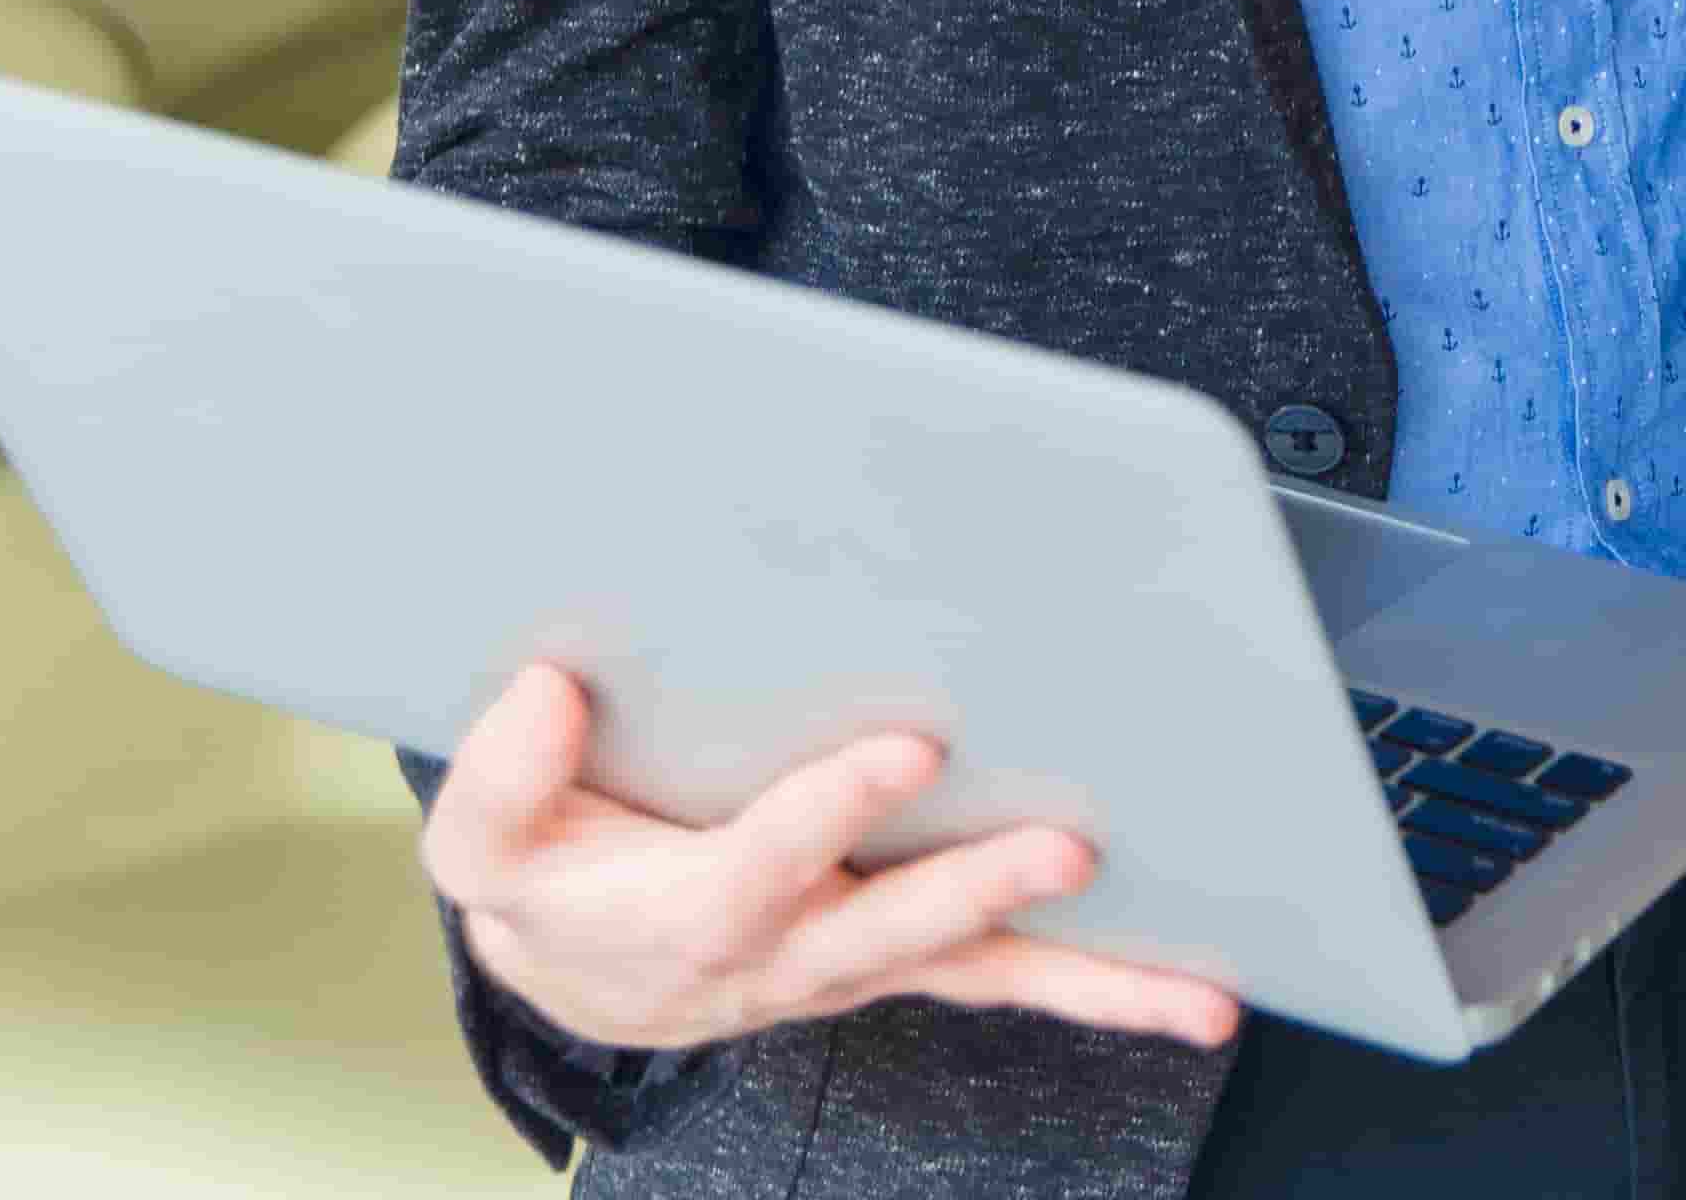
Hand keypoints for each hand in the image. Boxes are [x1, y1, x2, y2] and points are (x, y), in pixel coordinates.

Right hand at [418, 659, 1241, 1055]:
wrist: (578, 963)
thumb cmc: (551, 879)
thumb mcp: (487, 844)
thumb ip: (503, 779)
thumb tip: (552, 693)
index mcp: (687, 919)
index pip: (762, 869)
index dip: (828, 816)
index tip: (902, 750)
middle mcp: (789, 955)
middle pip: (891, 931)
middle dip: (979, 891)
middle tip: (1067, 853)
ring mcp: (859, 963)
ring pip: (978, 974)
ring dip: (1086, 981)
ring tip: (1192, 982)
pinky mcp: (906, 958)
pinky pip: (1010, 980)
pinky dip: (1103, 990)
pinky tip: (1198, 992)